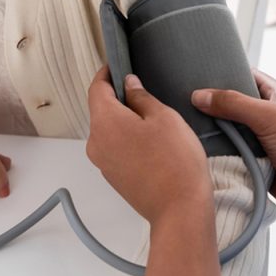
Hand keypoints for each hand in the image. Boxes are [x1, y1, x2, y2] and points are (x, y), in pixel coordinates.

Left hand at [87, 67, 211, 225]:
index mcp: (104, 121)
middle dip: (119, 98)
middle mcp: (96, 142)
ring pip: (109, 130)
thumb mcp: (163, 117)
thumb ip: (141, 96)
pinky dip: (127, 139)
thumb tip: (128, 85)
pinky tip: (151, 142)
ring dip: (125, 120)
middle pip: (101, 110)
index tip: (117, 65)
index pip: (96, 88)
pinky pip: (114, 148)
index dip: (106, 73)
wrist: (179, 209)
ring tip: (153, 120)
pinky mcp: (113, 176)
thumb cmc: (175, 161)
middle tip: (144, 92)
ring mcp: (102, 162)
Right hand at [192, 70, 275, 217]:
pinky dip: (221, 151)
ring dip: (216, 130)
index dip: (229, 72)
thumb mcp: (267, 115)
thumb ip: (233, 103)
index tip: (203, 73)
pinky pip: (232, 151)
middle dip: (216, 104)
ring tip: (190, 123)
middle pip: (236, 103)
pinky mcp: (256, 159)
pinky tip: (201, 147)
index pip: (249, 76)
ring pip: (232, 128)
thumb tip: (199, 96)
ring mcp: (263, 138)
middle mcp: (270, 115)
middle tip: (189, 100)